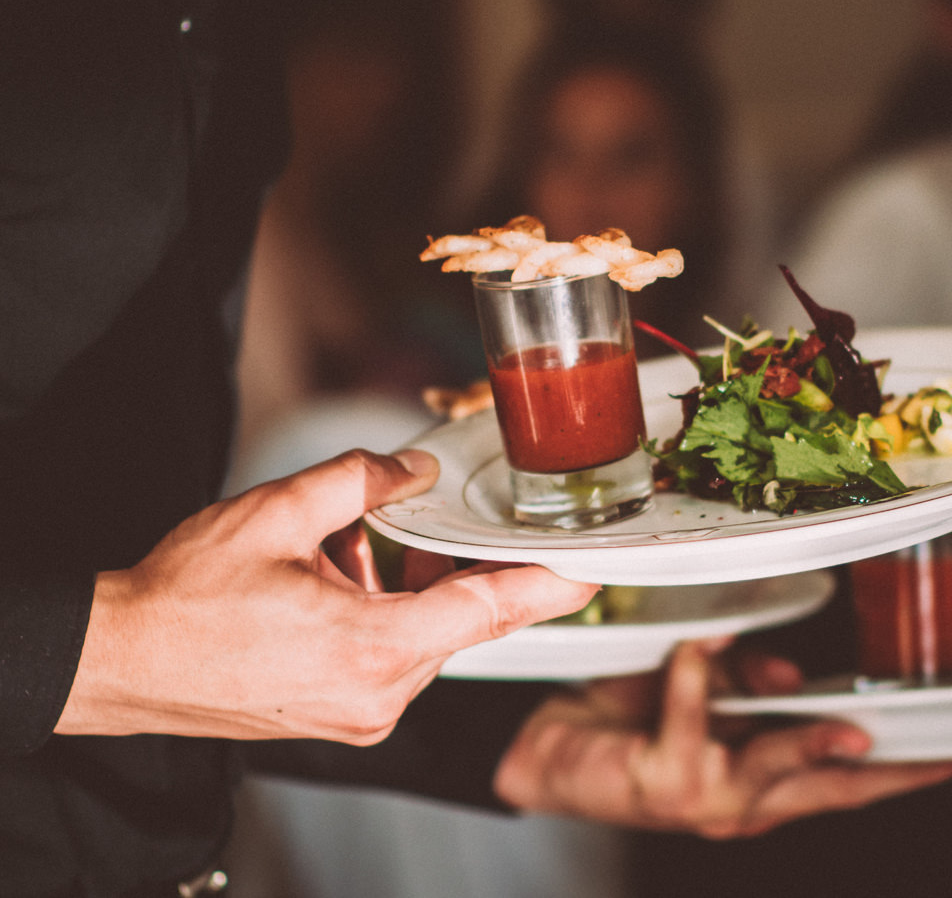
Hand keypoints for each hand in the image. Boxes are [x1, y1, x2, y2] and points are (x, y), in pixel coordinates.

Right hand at [56, 449, 597, 743]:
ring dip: (408, 585)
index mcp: (374, 649)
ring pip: (426, 634)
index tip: (594, 571)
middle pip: (459, 618)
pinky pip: (396, 656)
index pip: (489, 609)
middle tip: (446, 520)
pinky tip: (340, 577)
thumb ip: (359, 480)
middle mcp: (379, 694)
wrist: (120, 664)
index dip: (549, 586)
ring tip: (346, 548)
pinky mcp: (345, 717)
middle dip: (456, 563)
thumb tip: (412, 469)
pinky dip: (386, 612)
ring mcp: (362, 714)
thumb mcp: (275, 513)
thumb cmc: (186, 600)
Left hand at [494, 639, 951, 837]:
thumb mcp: (703, 693)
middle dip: (896, 777)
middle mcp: (741, 800)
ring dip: (815, 746)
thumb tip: (790, 680)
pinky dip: (700, 677)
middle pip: (835, 791)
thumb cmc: (627, 718)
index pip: (848, 778)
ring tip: (853, 728)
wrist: (546, 743)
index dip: (907, 768)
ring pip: (776, 771)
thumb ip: (749, 686)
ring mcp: (702, 799)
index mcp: (761, 779)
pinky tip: (702, 643)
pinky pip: (691, 721)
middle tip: (951, 756)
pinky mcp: (660, 784)